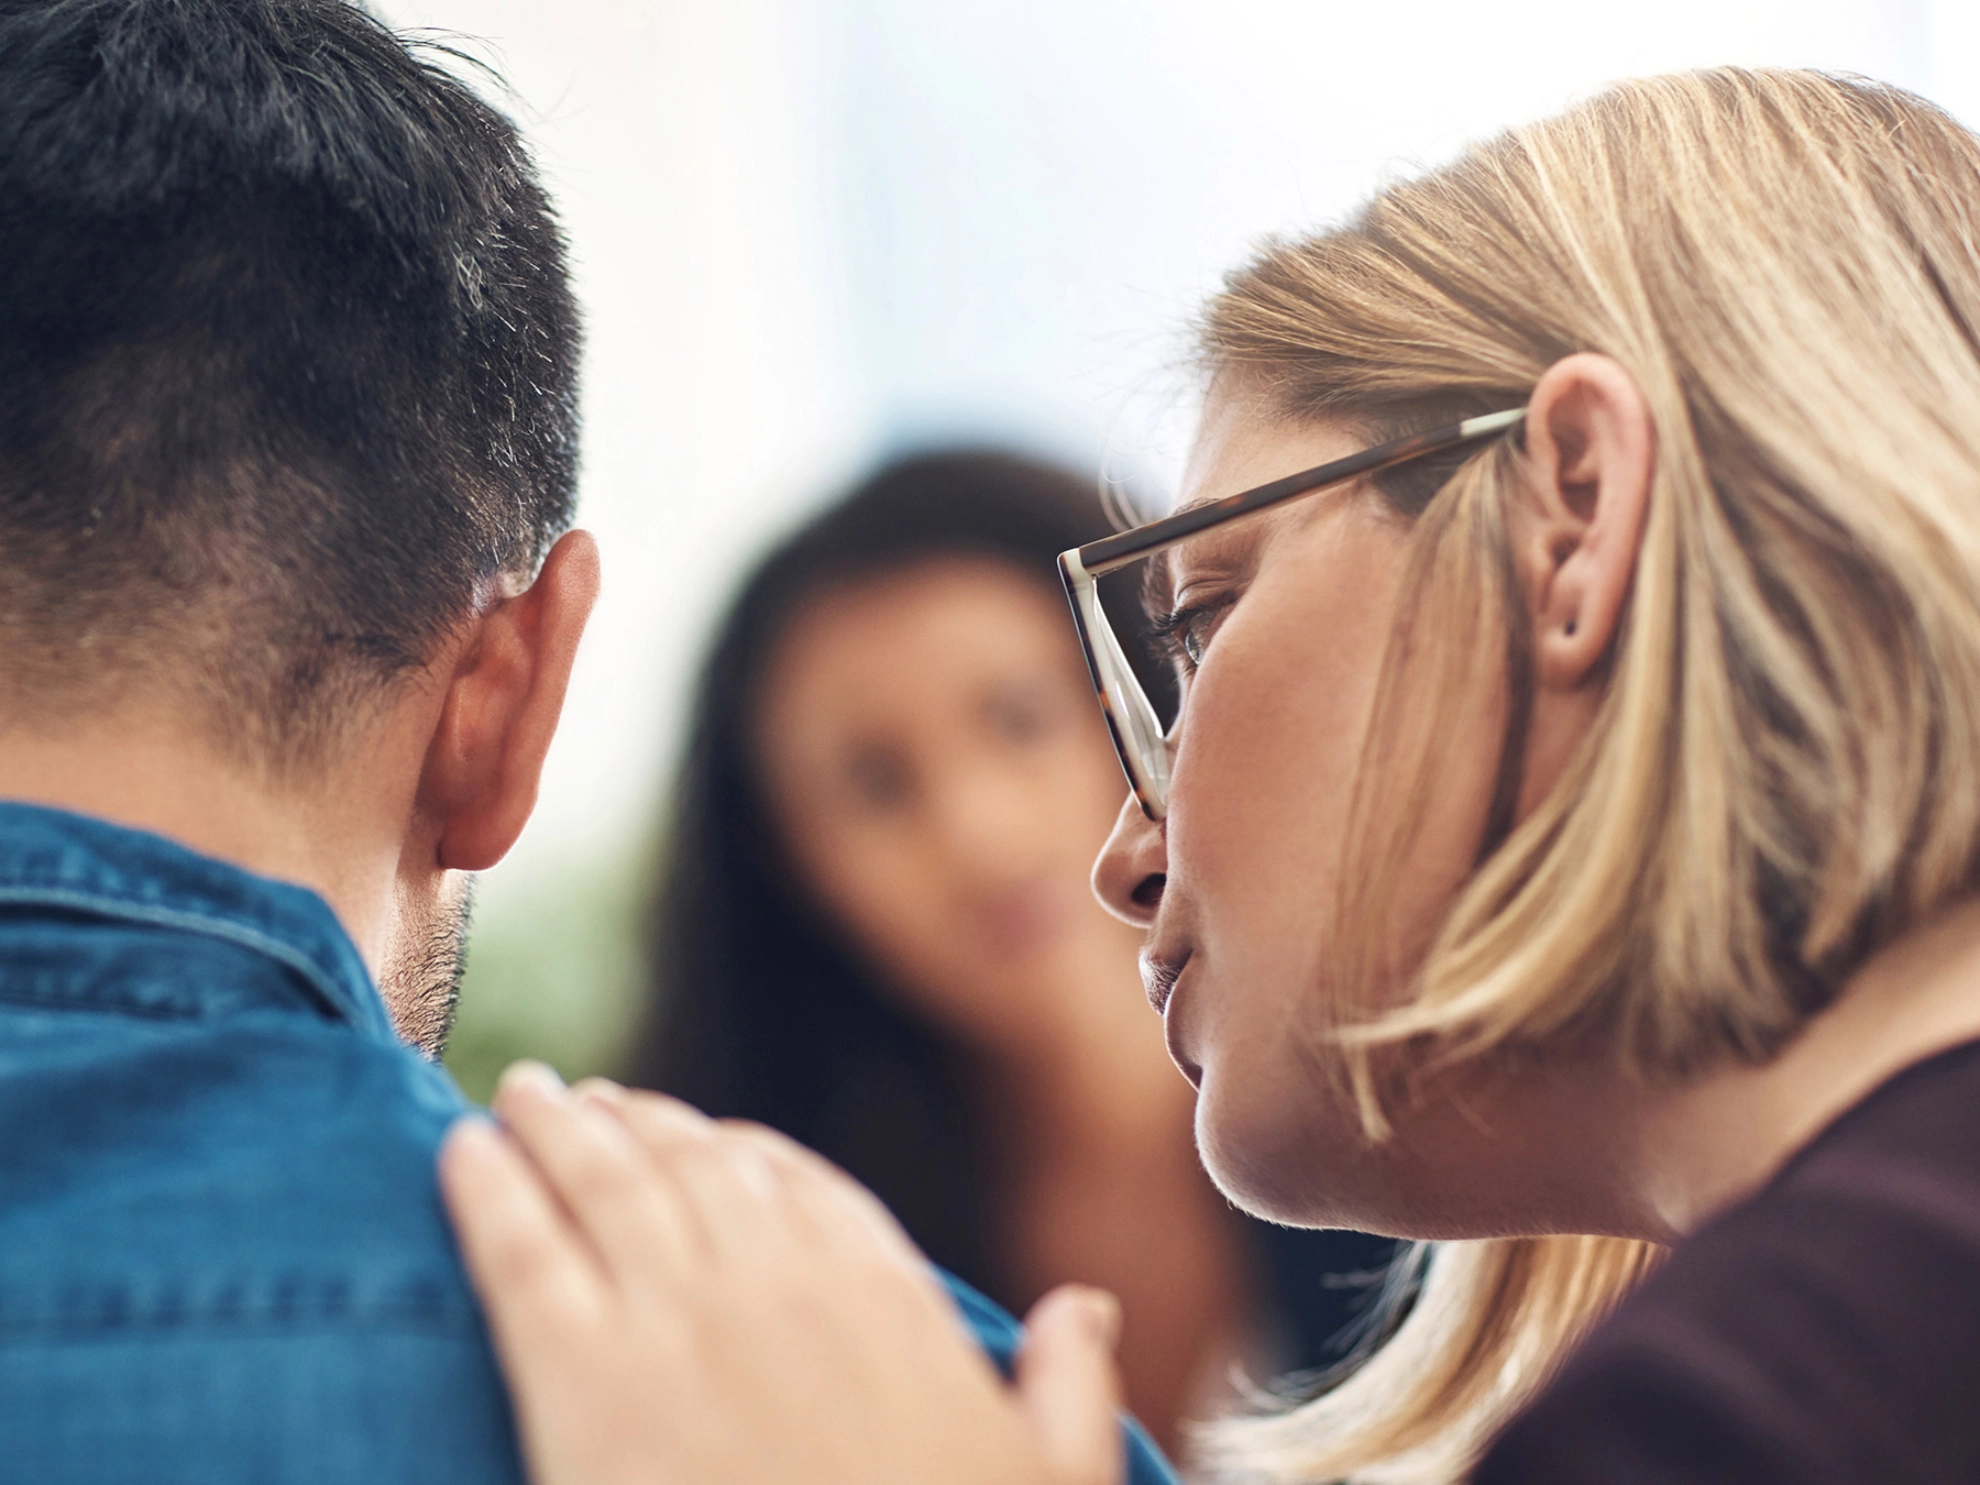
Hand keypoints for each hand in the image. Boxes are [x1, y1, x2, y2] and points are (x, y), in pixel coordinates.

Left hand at [439, 1064, 1125, 1484]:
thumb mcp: (1053, 1477)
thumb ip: (1068, 1381)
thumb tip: (1089, 1306)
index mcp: (876, 1296)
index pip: (796, 1186)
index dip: (737, 1152)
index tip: (701, 1136)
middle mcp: (771, 1284)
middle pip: (688, 1165)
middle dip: (634, 1121)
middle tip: (589, 1098)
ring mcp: (672, 1325)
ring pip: (602, 1184)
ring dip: (556, 1127)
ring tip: (522, 1094)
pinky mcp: (579, 1385)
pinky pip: (521, 1254)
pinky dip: (487, 1191)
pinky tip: (459, 1151)